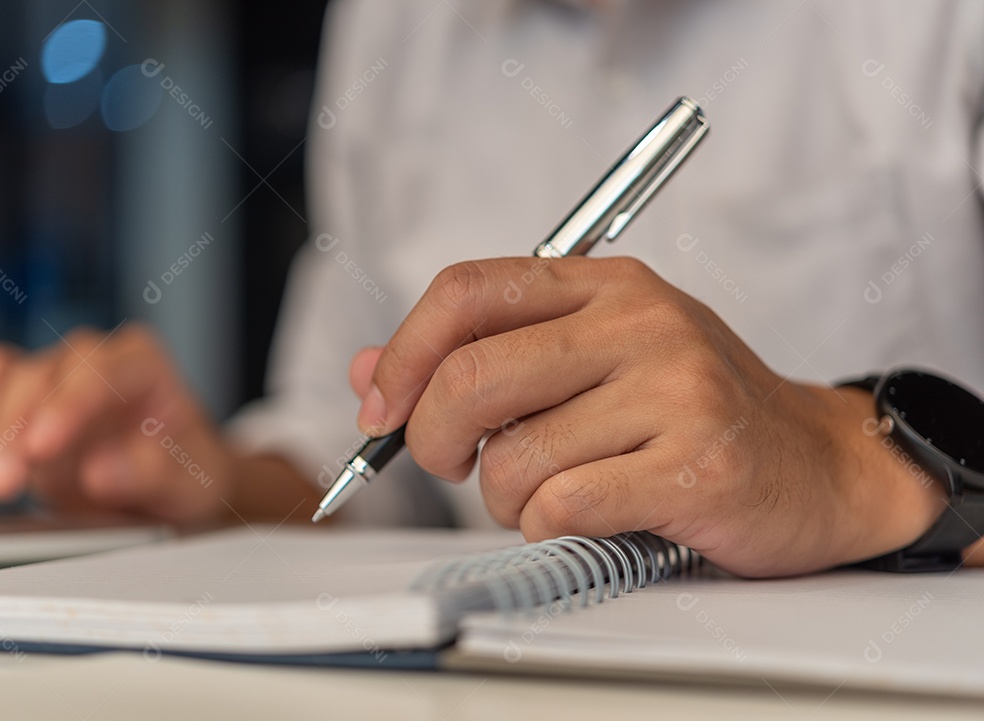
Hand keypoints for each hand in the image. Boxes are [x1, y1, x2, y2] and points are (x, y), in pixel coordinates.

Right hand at [0, 324, 234, 520]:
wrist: (170, 481)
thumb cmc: (186, 470)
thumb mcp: (189, 481)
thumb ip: (152, 472)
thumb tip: (103, 468)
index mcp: (142, 363)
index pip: (101, 369)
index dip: (67, 405)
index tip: (43, 446)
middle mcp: (91, 360)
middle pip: (41, 372)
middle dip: (16, 427)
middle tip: (7, 482)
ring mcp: (48, 378)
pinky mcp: (14, 403)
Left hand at [349, 257, 946, 576]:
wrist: (821, 462)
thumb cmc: (694, 410)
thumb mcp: (592, 358)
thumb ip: (484, 355)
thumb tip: (371, 372)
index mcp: (604, 285)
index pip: (465, 291)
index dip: (402, 353)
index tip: (382, 409)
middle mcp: (638, 323)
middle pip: (471, 376)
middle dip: (431, 439)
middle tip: (452, 463)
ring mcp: (673, 389)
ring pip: (513, 458)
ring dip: (505, 498)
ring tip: (550, 493)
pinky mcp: (696, 462)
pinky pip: (563, 506)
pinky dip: (549, 526)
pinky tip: (587, 515)